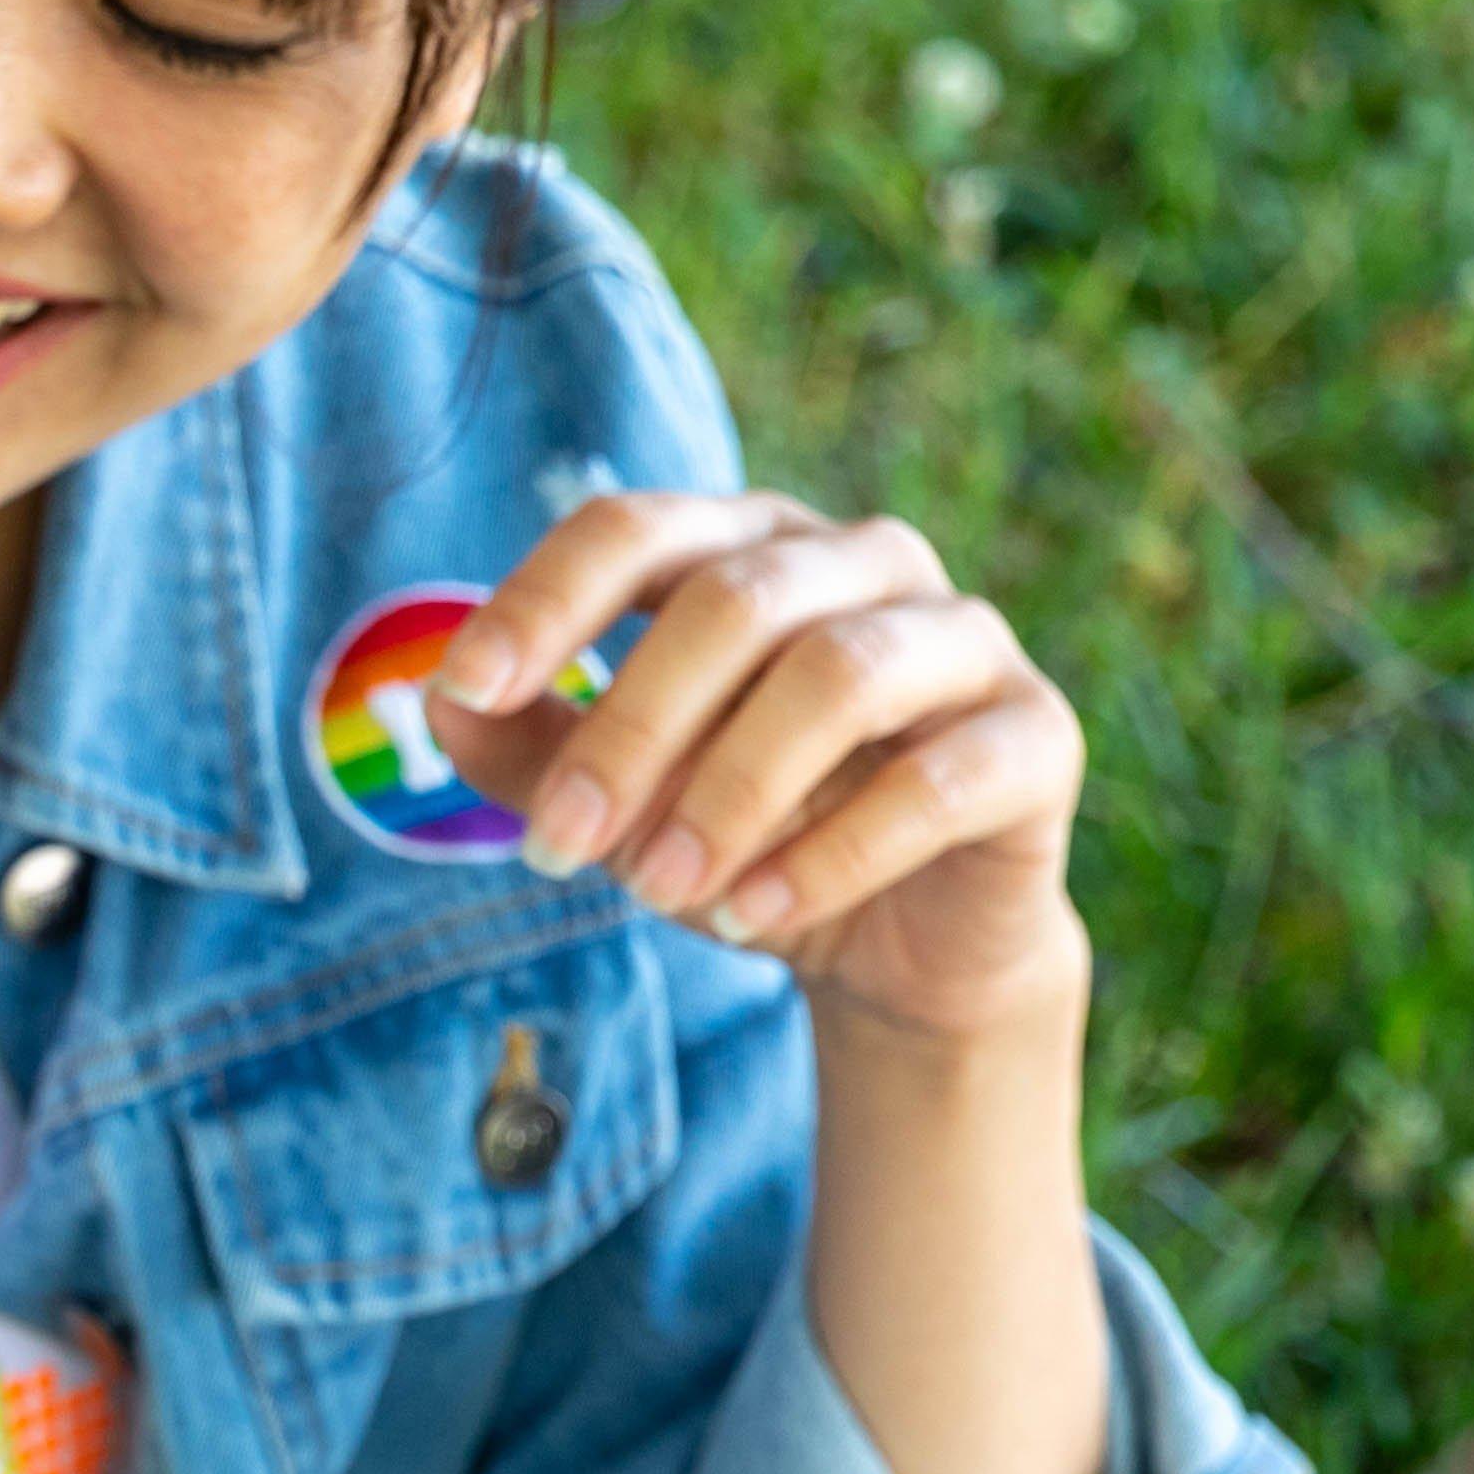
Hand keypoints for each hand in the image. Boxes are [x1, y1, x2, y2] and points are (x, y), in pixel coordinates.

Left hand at [426, 493, 1093, 1063]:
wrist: (897, 944)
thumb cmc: (744, 837)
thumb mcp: (620, 799)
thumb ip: (530, 749)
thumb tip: (439, 705)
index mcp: (749, 550)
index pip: (636, 529)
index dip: (545, 600)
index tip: (464, 690)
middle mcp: (863, 564)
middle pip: (733, 601)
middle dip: (628, 729)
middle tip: (555, 850)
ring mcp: (963, 639)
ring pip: (838, 672)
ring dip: (728, 791)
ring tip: (654, 892)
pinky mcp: (1034, 738)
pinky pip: (934, 780)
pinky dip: (827, 855)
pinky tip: (750, 919)